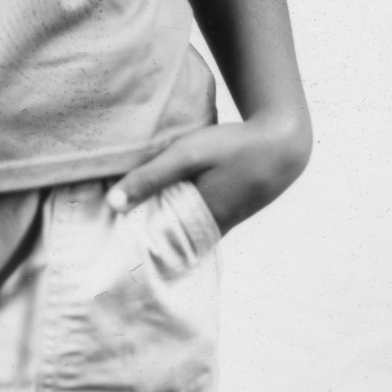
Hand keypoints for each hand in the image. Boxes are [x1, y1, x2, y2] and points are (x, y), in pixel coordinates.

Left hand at [106, 110, 311, 236]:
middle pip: (169, 242)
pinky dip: (178, 215)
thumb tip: (113, 204)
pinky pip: (195, 221)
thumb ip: (151, 177)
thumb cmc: (234, 147)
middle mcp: (211, 230)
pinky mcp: (228, 211)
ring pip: (182, 231)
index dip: (134, 246)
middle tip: (109, 237)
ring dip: (161, 225)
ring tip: (128, 219)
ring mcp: (222, 222)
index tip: (108, 245)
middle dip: (143, 239)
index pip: (157, 247)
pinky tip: (161, 203)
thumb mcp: (188, 155)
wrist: (284, 144)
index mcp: (199, 223)